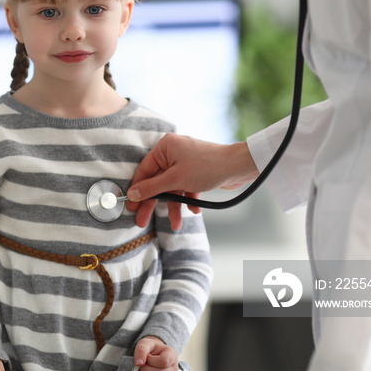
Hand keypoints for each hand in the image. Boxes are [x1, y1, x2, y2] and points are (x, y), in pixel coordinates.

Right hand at [126, 133, 258, 228]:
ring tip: (177, 223)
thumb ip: (152, 188)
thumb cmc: (208, 167)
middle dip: (154, 203)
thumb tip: (133, 194)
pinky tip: (194, 209)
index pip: (144, 171)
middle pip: (157, 182)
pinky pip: (185, 187)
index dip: (138, 190)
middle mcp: (173, 153)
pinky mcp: (195, 172)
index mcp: (165, 147)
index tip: (131, 207)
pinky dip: (188, 199)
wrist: (239, 167)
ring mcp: (185, 162)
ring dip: (174, 206)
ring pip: (172, 188)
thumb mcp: (175, 180)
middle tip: (143, 221)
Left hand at [133, 336, 178, 370]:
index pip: (164, 361)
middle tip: (144, 363)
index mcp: (172, 355)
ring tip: (146, 366)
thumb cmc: (151, 347)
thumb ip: (141, 350)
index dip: (151, 360)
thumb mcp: (145, 343)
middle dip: (147, 369)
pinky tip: (149, 370)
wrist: (154, 352)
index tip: (147, 356)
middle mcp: (173, 367)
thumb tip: (138, 363)